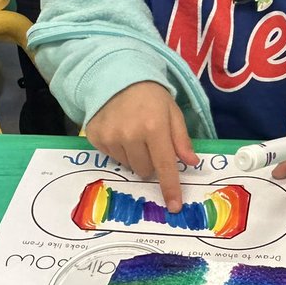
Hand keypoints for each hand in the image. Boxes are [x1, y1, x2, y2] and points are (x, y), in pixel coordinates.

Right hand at [84, 81, 198, 212]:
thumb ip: (181, 139)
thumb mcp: (172, 112)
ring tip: (133, 133)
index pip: (165, 166)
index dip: (170, 188)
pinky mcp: (95, 137)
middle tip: (150, 142)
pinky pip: (111, 158)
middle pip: (144, 171)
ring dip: (134, 156)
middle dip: (151, 162)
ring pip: (128, 166)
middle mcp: (130, 135)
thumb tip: (191, 163)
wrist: (116, 77)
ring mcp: (110, 137)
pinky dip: (118, 150)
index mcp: (154, 128)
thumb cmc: (150, 96)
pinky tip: (119, 132)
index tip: (174, 206)